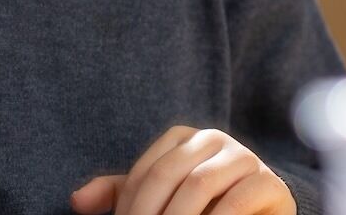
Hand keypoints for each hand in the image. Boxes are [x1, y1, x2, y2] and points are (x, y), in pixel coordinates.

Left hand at [70, 126, 293, 214]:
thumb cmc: (204, 209)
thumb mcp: (160, 201)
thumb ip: (123, 196)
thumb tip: (77, 202)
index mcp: (183, 138)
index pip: (146, 171)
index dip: (130, 207)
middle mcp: (213, 139)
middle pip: (168, 175)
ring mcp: (244, 157)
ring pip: (199, 185)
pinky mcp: (268, 182)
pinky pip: (236, 201)